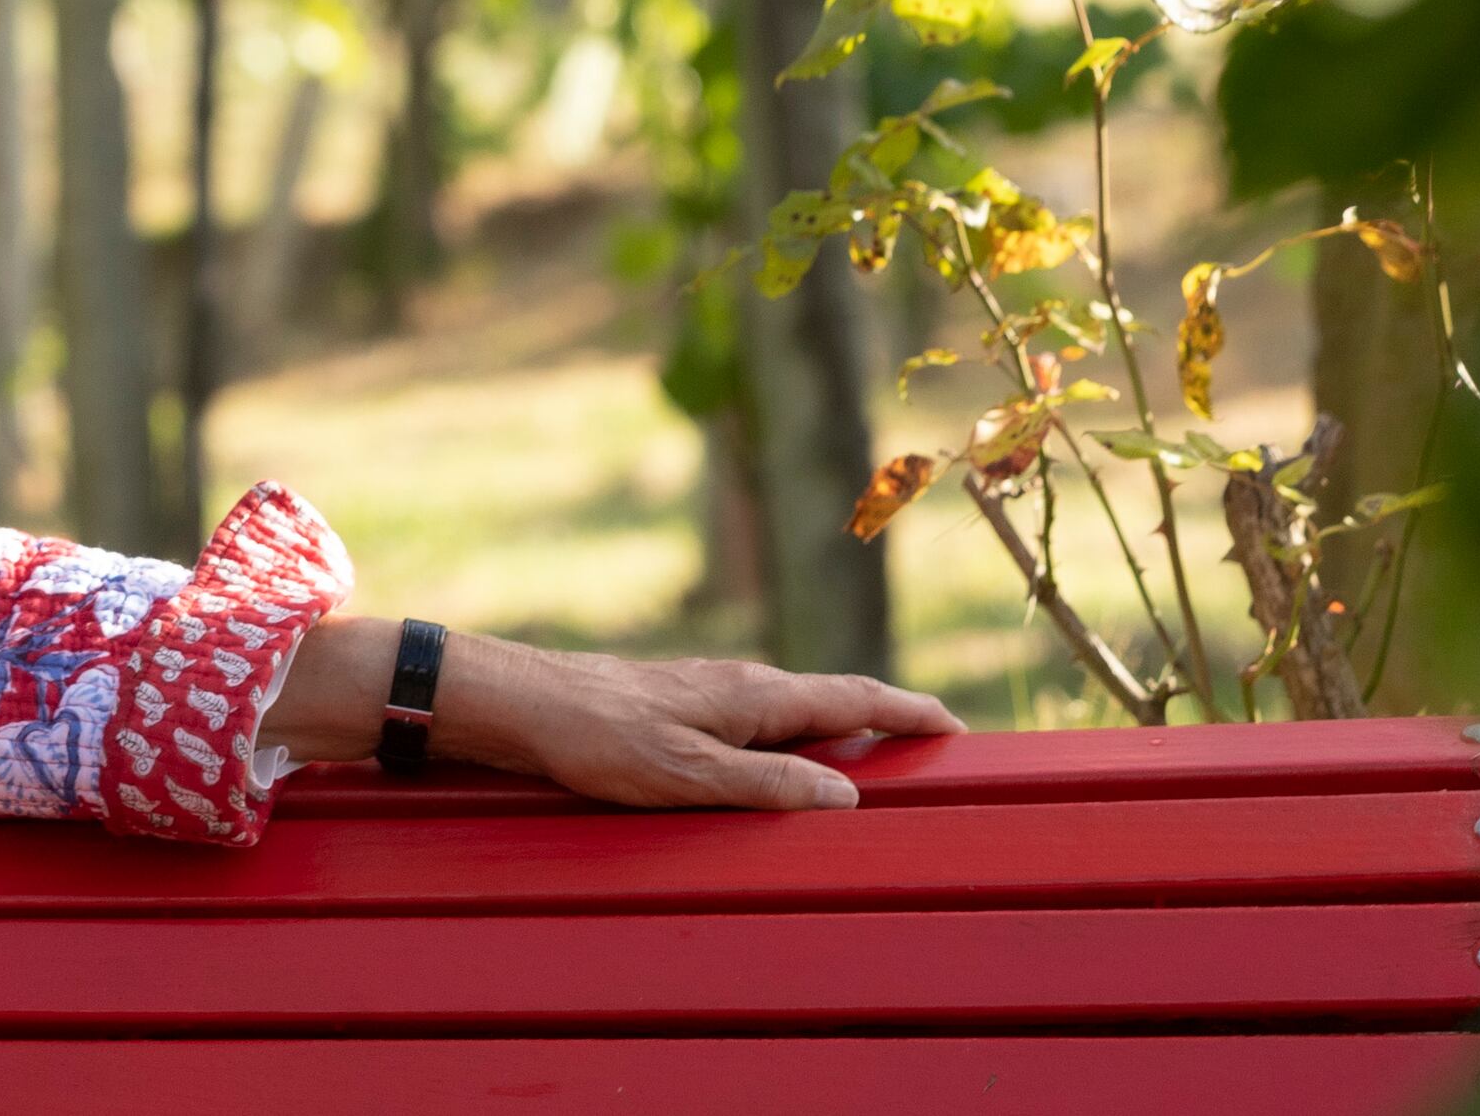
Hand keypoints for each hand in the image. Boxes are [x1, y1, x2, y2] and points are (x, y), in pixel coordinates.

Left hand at [266, 618, 959, 809]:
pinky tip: (787, 767)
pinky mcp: (680, 709)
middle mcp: (740, 686)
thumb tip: (847, 793)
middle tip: (938, 755)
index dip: (910, 712)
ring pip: (794, 713)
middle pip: (834, 702)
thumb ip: (767, 782)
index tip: (960, 730)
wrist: (519, 704)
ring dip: (840, 734)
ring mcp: (709, 693)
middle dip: (888, 724)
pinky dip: (793, 742)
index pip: (855, 696)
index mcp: (755, 696)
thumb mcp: (687, 772)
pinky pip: (758, 724)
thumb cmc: (598, 738)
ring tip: (880, 768)